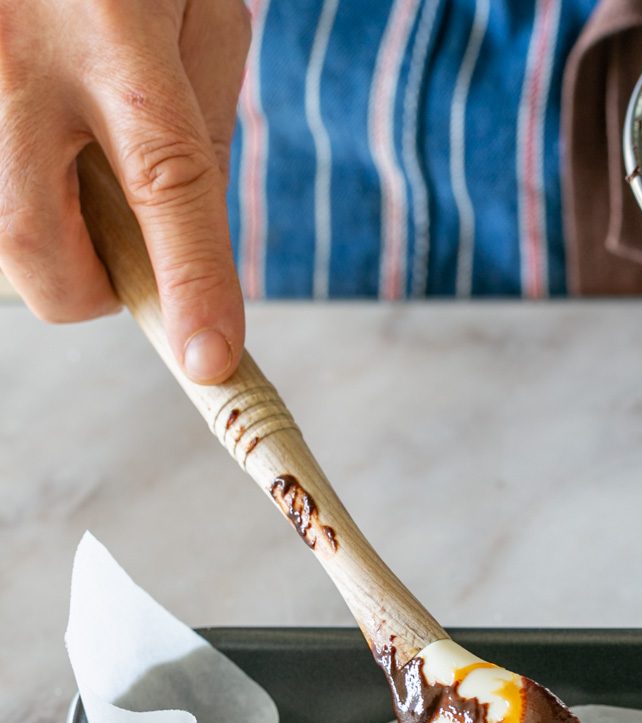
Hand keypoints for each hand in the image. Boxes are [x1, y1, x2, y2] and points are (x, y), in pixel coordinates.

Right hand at [0, 0, 249, 381]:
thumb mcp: (195, 15)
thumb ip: (200, 133)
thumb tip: (191, 259)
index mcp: (115, 42)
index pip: (164, 185)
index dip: (189, 283)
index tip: (211, 359)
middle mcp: (14, 73)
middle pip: (46, 267)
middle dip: (95, 282)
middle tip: (123, 229)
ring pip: (5, 247)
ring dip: (49, 230)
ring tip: (67, 131)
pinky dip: (17, 188)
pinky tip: (38, 113)